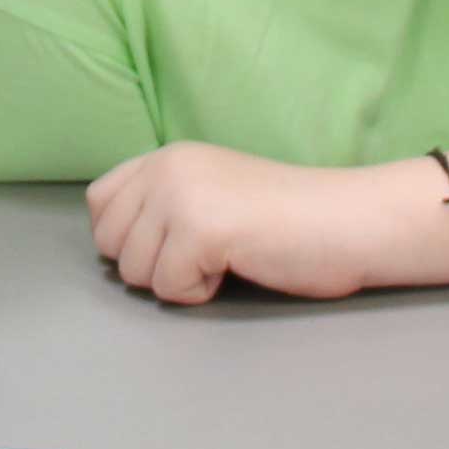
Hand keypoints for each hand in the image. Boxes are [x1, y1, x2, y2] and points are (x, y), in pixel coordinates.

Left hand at [84, 145, 419, 305]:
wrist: (349, 220)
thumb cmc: (289, 219)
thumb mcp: (212, 193)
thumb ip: (163, 202)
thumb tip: (111, 242)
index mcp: (168, 156)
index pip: (99, 203)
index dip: (126, 238)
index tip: (173, 243)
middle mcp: (167, 167)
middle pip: (110, 244)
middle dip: (151, 265)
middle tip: (206, 254)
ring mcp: (181, 195)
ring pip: (135, 272)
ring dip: (179, 279)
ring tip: (227, 257)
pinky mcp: (201, 229)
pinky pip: (169, 289)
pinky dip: (202, 293)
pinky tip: (238, 266)